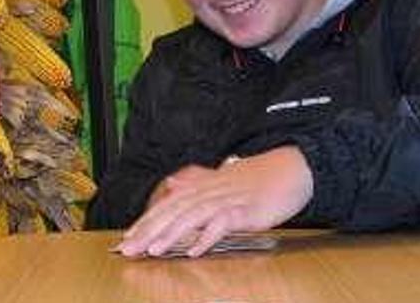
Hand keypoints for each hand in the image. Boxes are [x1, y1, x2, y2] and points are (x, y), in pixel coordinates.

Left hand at [116, 146, 312, 257]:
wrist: (292, 169)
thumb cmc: (258, 178)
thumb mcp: (222, 181)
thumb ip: (196, 185)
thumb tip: (173, 185)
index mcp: (202, 187)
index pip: (167, 205)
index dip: (145, 221)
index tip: (127, 238)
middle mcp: (209, 192)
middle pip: (172, 211)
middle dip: (148, 231)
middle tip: (128, 249)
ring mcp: (227, 200)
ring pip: (191, 217)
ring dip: (171, 234)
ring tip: (153, 250)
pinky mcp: (245, 210)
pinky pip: (222, 224)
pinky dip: (207, 237)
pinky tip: (195, 250)